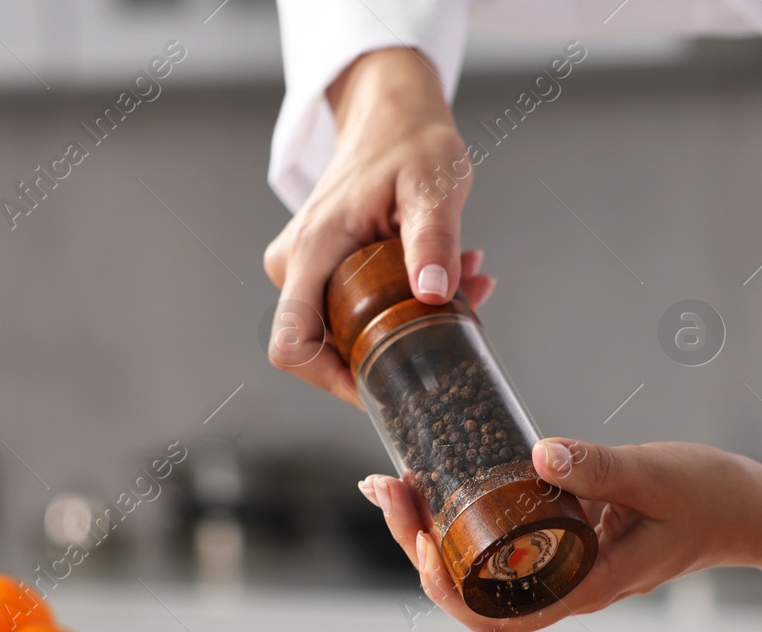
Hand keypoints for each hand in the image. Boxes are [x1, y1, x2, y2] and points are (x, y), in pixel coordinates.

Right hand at [263, 47, 494, 404]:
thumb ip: (432, 239)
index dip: (331, 380)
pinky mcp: (325, 270)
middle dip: (397, 346)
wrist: (392, 114)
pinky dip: (407, 304)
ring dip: (411, 322)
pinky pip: (359, 309)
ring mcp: (308, 269)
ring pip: (351, 330)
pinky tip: (454, 278)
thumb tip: (432, 290)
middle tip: (463, 312)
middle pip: (329, 347)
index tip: (385, 387)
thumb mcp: (432, 185)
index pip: (292, 344)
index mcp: (312, 252)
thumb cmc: (409, 141)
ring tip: (469, 285)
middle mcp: (297, 266)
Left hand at [358, 438, 761, 631]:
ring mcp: (561, 566)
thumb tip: (540, 452)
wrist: (747, 510)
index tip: (420, 537)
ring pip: (478, 572)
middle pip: (470, 597)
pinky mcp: (562, 540)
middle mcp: (564, 586)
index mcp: (584, 586)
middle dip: (417, 549)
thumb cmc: (710, 499)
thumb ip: (602, 467)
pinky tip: (440, 481)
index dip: (445, 587)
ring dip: (429, 533)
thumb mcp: (655, 476)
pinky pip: (500, 543)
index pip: (496, 615)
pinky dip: (461, 517)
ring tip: (396, 484)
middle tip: (387, 490)